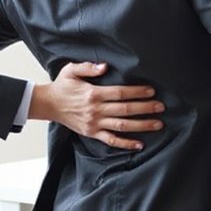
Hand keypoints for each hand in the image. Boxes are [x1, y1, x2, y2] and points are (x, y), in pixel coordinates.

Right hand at [29, 61, 163, 150]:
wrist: (48, 104)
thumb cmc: (62, 86)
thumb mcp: (71, 70)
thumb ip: (88, 67)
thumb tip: (105, 66)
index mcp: (93, 93)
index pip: (120, 93)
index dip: (137, 92)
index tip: (151, 91)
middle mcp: (96, 110)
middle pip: (125, 110)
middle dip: (145, 108)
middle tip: (161, 107)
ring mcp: (94, 124)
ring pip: (122, 126)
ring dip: (141, 125)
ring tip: (158, 124)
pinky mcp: (92, 133)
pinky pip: (111, 140)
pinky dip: (126, 144)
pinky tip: (139, 144)